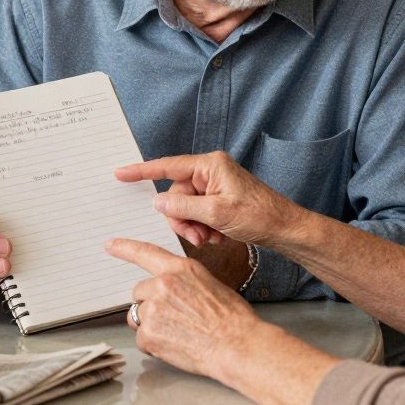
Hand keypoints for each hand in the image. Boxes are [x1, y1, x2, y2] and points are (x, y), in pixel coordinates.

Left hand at [104, 238, 262, 378]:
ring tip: (178, 332)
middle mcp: (163, 284)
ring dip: (152, 325)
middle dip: (151, 305)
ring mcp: (154, 309)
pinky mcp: (149, 333)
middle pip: (140, 293)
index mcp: (180, 269)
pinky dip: (154, 344)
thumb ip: (183, 281)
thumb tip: (171, 289)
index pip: (145, 253)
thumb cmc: (231, 318)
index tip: (110, 245)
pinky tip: (175, 344)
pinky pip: (141, 338)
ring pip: (139, 316)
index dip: (125, 248)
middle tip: (174, 318)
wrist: (237, 345)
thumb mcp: (209, 284)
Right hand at [115, 152, 304, 247]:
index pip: (168, 166)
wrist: (284, 228)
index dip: (142, 171)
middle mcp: (210, 171)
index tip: (121, 173)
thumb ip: (184, 207)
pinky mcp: (219, 199)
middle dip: (182, 219)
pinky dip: (203, 227)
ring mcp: (215, 186)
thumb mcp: (217, 213)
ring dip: (193, 226)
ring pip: (186, 208)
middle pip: (176, 195)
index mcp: (210, 165)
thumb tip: (159, 203)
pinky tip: (217, 236)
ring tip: (210, 238)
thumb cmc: (259, 215)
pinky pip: (198, 213)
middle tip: (195, 236)